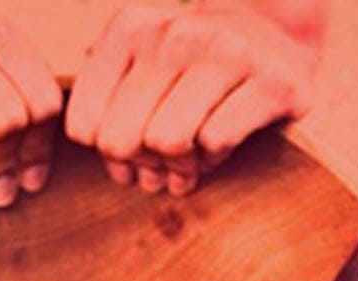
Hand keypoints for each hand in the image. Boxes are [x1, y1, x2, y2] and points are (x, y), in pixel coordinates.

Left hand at [66, 2, 321, 195]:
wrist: (273, 37)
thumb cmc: (191, 71)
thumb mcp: (138, 75)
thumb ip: (108, 120)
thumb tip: (124, 175)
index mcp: (129, 28)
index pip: (84, 126)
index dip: (106, 154)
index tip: (132, 146)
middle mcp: (174, 33)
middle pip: (121, 140)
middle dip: (142, 163)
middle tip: (164, 158)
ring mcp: (225, 52)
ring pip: (167, 142)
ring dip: (179, 163)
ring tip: (192, 152)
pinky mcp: (271, 82)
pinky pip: (215, 142)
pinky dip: (215, 157)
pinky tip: (221, 145)